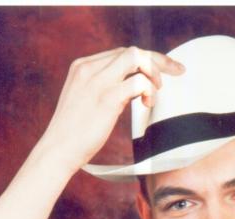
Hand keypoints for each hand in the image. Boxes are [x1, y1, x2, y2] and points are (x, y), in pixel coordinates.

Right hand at [37, 46, 184, 174]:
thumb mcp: (86, 102)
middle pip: (131, 51)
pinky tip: (147, 103)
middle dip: (158, 60)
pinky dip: (149, 90)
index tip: (162, 70)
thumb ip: (106, 89)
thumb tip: (134, 89)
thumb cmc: (74, 134)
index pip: (120, 52)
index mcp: (82, 66)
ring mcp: (97, 81)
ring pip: (135, 57)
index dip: (145, 59)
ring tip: (157, 92)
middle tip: (177, 72)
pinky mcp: (107, 98)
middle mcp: (89, 68)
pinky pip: (138, 82)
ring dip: (153, 72)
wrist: (58, 150)